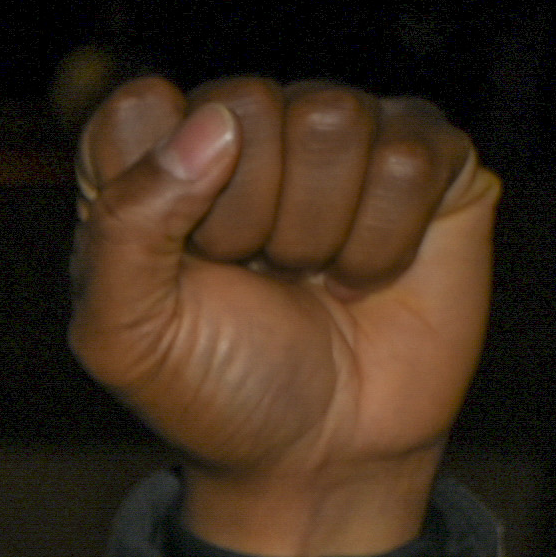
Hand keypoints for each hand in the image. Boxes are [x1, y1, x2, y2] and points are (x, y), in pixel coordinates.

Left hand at [69, 74, 494, 556]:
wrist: (318, 454)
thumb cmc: (214, 388)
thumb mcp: (125, 336)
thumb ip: (126, 227)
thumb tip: (210, 123)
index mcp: (153, 163)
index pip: (138, 105)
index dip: (156, 184)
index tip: (176, 260)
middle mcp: (245, 133)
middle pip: (242, 102)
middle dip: (242, 215)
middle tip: (252, 275)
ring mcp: (342, 139)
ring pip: (332, 118)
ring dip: (314, 230)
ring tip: (307, 276)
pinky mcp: (430, 159)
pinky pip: (411, 156)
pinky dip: (383, 240)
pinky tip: (366, 274)